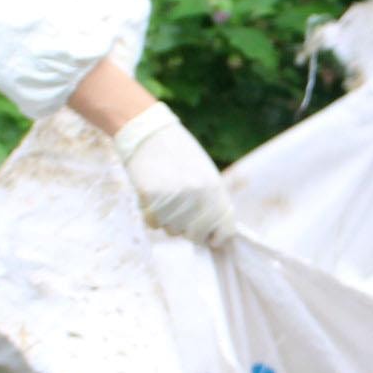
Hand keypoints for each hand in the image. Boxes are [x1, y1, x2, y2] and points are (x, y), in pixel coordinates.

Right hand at [110, 102, 236, 246]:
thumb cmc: (177, 154)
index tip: (210, 239)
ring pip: (172, 231)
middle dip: (188, 230)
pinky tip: (152, 194)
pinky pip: (153, 223)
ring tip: (165, 194)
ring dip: (168, 220)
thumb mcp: (204, 173)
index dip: (217, 238)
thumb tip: (216, 238)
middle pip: (196, 236)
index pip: (226, 230)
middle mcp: (198, 195)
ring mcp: (175, 197)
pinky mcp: (152, 197)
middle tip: (179, 211)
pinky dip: (151, 214)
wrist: (147, 133)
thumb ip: (213, 202)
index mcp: (215, 187)